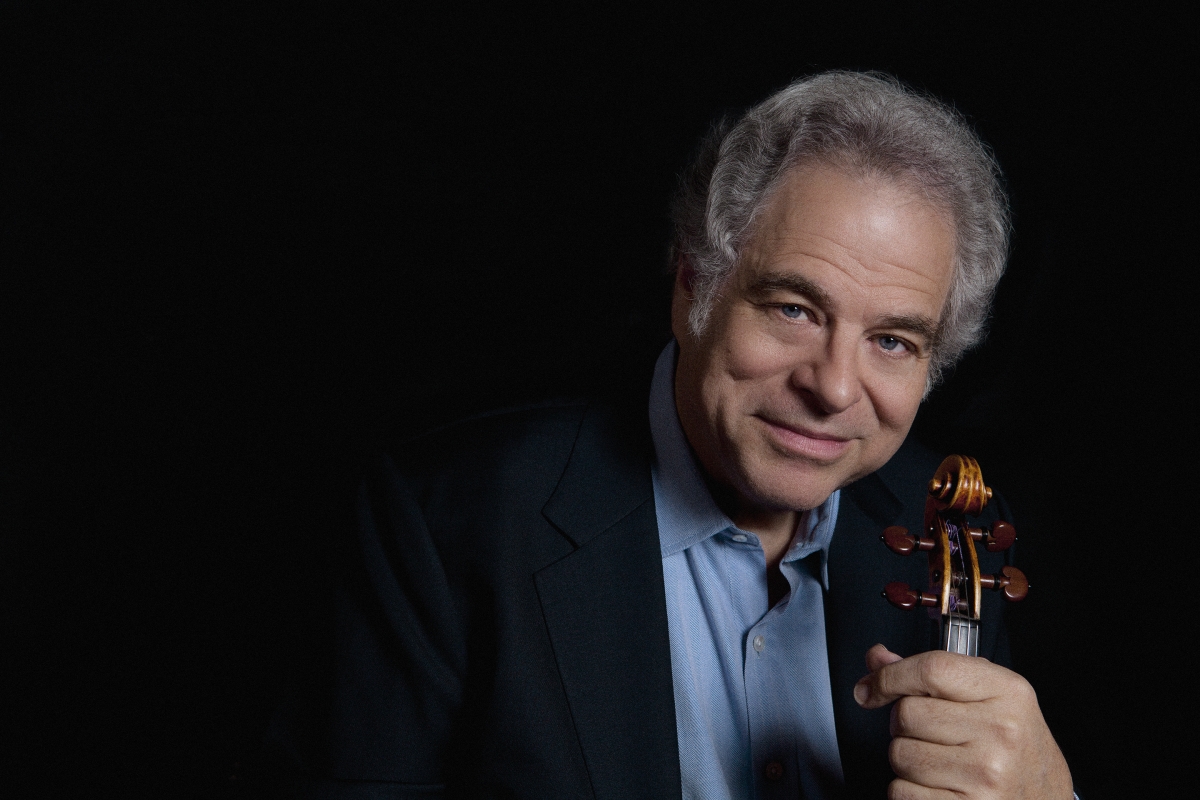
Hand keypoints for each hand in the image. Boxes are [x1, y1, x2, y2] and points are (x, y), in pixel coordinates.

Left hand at [853, 644, 1072, 798]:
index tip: (871, 688)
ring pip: (899, 755)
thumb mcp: (987, 696)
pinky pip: (901, 792)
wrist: (1046, 799)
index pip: (930, 668)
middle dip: (905, 725)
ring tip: (942, 764)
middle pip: (906, 713)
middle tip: (933, 736)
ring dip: (907, 760)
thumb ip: (931, 674)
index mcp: (1007, 693)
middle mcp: (1000, 732)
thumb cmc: (1012, 746)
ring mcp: (986, 775)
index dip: (889, 676)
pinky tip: (940, 788)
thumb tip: (877, 658)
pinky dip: (908, 792)